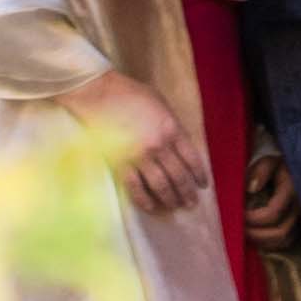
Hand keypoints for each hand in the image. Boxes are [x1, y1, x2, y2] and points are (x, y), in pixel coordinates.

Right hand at [101, 101, 206, 221]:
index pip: (192, 158)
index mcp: (172, 128)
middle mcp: (160, 146)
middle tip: (191, 203)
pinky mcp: (121, 164)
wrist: (98, 93)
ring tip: (175, 206)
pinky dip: (145, 200)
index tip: (202, 185)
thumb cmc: (130, 94)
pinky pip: (136, 188)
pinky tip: (151, 207)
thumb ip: (172, 126)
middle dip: (188, 192)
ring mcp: (140, 157)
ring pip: (161, 185)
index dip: (199, 174)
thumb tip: (180, 146)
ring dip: (171, 199)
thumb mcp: (161, 104)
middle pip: (179, 176)